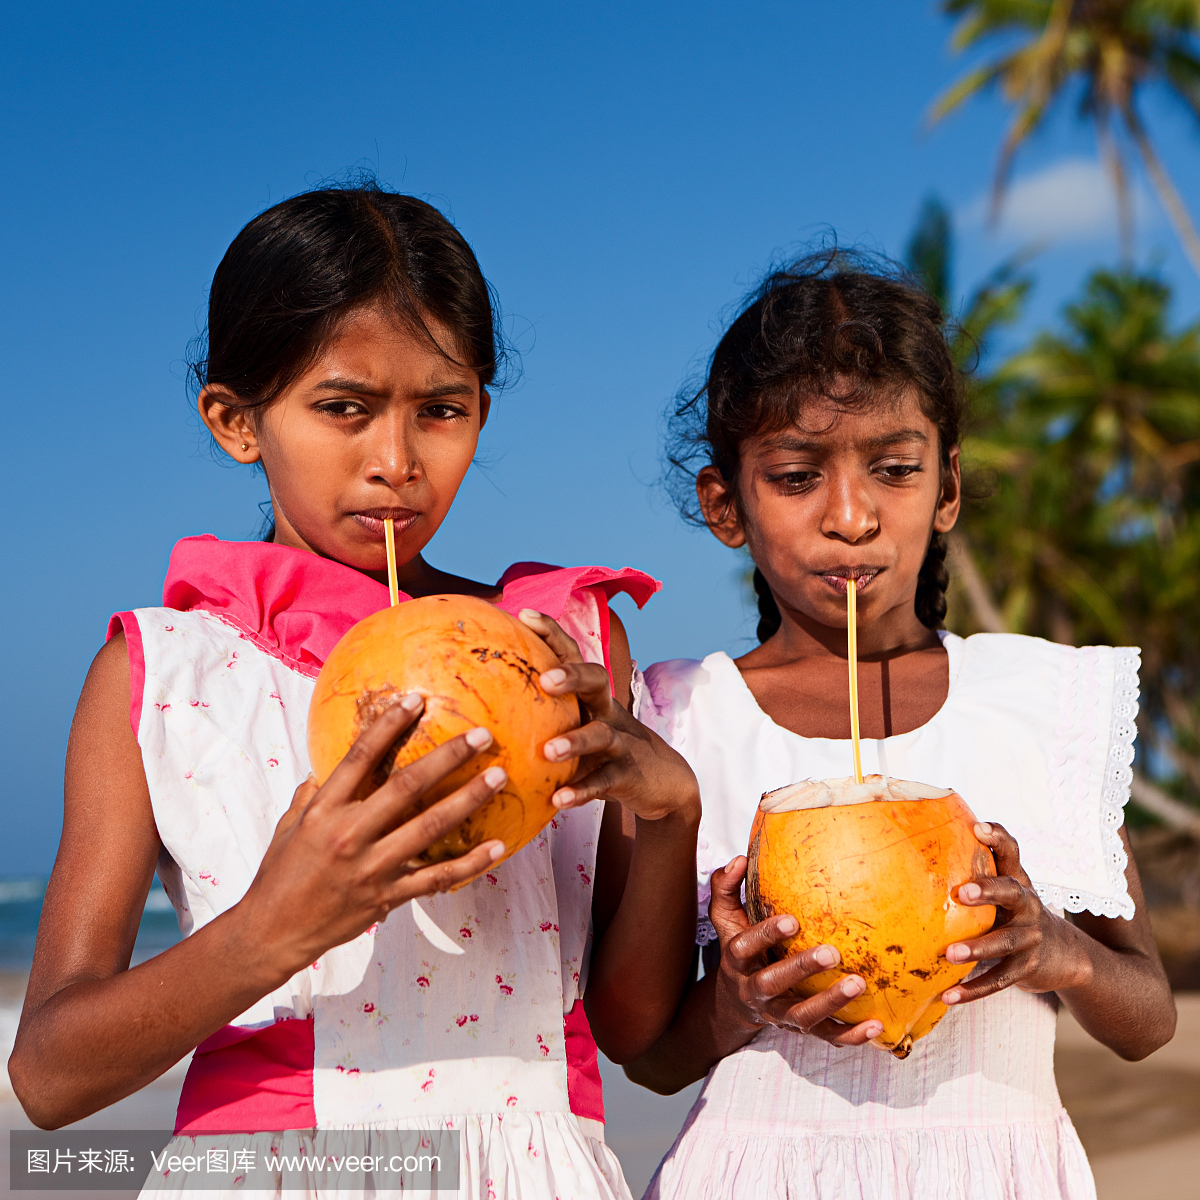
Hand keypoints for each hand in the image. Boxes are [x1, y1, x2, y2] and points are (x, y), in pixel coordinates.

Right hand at [238, 693, 506, 981]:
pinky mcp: (387, 896)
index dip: (388, 726)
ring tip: (497, 777)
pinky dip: (471, 864)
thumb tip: (328, 767)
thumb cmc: (280, 875)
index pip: (359, 758)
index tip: (416, 701)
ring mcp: (371, 867)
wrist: (272, 933)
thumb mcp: (288, 826)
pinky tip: (498, 847)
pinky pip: (437, 877)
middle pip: (407, 787)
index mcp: (323, 811)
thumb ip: (312, 794)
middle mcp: (349, 835)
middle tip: (482, 736)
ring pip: (430, 828)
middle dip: (448, 758)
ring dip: (468, 800)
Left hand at [517, 610, 700, 822]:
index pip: (572, 656)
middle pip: (597, 681)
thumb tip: (482, 710)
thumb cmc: (605, 752)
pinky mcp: (627, 774)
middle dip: (573, 675)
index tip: (524, 615)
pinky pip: (603, 782)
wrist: (663, 784)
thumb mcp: (581, 727)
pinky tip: (558, 800)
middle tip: (546, 680)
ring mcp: (621, 743)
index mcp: (592, 697)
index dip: (553, 633)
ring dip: (575, 741)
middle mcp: (608, 712)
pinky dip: (582, 790)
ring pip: (601, 734)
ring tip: (548, 751)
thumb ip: (547, 718)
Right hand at [707, 857, 882, 1046]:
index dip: (766, 935)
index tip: (792, 920)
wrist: (736, 1003)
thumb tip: (739, 859)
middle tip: (832, 952)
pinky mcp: (800, 1030)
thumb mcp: (727, 919)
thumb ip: (726, 887)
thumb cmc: (740, 948)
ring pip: (802, 1016)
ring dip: (830, 1003)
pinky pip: (826, 1037)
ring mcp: (778, 1014)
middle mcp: (755, 990)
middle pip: (773, 983)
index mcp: (737, 961)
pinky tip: (877, 1025)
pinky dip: (851, 1034)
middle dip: (801, 969)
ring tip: (858, 984)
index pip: (745, 947)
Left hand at [941, 821, 1093, 1005]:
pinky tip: (948, 997)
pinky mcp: (1028, 968)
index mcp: (1017, 881)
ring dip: (978, 948)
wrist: (1065, 955)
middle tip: (962, 892)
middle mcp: (1027, 905)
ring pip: (1005, 941)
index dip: (998, 838)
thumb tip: (918, 852)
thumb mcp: (1004, 890)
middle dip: (989, 890)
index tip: (979, 827)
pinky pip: (1000, 980)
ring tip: (949, 954)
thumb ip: (976, 870)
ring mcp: (1031, 937)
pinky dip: (973, 990)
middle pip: (1013, 892)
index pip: (1012, 852)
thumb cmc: (1014, 913)